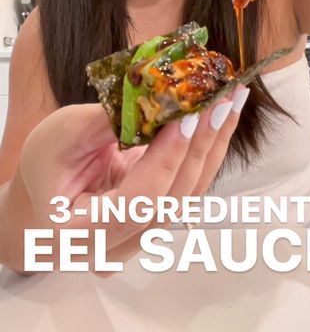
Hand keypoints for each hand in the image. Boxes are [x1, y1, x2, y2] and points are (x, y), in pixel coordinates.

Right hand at [20, 85, 247, 272]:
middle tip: (223, 99)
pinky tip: (219, 121)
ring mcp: (139, 242)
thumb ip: (104, 121)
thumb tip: (155, 98)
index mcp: (77, 234)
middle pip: (171, 202)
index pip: (136, 203)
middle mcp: (114, 248)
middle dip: (201, 146)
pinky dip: (205, 153)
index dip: (166, 160)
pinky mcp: (156, 224)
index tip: (188, 116)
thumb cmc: (43, 165)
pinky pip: (188, 190)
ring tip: (230, 102)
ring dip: (212, 146)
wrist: (42, 199)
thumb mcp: (61, 134)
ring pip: (186, 198)